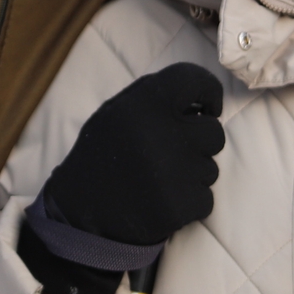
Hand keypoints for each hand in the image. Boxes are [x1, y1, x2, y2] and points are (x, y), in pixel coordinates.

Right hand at [23, 64, 223, 293]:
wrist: (79, 212)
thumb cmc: (102, 155)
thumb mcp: (116, 112)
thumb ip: (155, 97)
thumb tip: (199, 98)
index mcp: (145, 104)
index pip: (196, 80)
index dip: (209, 92)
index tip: (207, 107)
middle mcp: (163, 133)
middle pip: (214, 132)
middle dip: (199, 143)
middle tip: (173, 153)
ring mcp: (174, 171)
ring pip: (211, 168)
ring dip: (193, 174)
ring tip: (160, 180)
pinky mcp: (180, 205)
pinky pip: (205, 199)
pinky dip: (190, 203)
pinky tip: (163, 200)